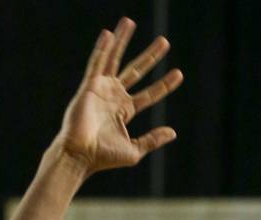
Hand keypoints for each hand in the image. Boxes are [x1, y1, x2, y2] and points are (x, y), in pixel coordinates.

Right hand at [55, 18, 182, 174]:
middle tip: (165, 42)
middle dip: (150, 57)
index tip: (179, 73)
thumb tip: (173, 132)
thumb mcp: (134, 149)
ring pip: (114, 59)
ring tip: (131, 21)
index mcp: (124, 111)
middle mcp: (114, 97)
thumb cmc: (104, 157)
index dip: (164, 85)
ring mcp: (101, 89)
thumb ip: (152, 139)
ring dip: (123, 41)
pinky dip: (102, 48)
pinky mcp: (89, 86)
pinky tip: (109, 34)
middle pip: (136, 71)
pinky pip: (97, 63)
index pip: (149, 95)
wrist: (81, 156)